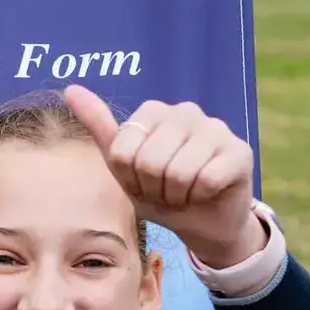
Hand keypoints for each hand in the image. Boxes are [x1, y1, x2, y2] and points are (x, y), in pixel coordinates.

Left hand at [64, 85, 262, 268]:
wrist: (200, 221)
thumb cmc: (158, 190)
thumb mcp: (122, 164)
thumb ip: (99, 126)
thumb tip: (70, 88)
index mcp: (154, 111)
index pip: (122, 152)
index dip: (129, 178)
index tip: (141, 181)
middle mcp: (187, 111)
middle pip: (148, 162)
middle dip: (152, 188)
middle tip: (164, 190)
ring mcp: (217, 128)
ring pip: (178, 172)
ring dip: (176, 194)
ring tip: (183, 192)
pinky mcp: (240, 151)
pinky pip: (206, 180)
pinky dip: (200, 196)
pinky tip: (206, 193)